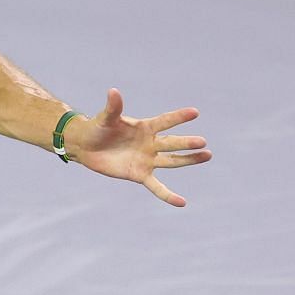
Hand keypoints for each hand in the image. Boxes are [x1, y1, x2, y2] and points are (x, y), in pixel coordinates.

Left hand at [63, 89, 211, 207]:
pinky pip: (156, 187)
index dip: (178, 117)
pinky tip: (182, 203)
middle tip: (202, 142)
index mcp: (145, 127)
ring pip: (171, 161)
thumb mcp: (105, 118)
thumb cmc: (98, 127)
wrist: (87, 146)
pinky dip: (168, 195)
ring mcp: (147, 159)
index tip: (195, 112)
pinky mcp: (140, 175)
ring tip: (207, 155)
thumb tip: (113, 91)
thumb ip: (113, 107)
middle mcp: (150, 143)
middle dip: (186, 143)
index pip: (165, 121)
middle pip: (171, 143)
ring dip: (188, 160)